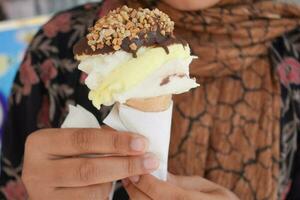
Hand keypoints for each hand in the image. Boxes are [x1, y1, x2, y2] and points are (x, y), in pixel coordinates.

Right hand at [22, 128, 158, 199]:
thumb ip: (98, 138)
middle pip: (88, 169)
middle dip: (125, 164)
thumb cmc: (67, 153)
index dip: (115, 141)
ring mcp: (43, 195)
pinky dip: (107, 192)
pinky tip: (113, 183)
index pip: (83, 139)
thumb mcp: (75, 141)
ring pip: (92, 190)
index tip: (142, 142)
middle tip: (150, 160)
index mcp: (41, 143)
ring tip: (129, 170)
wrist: (46, 178)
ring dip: (117, 180)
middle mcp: (36, 171)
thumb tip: (135, 141)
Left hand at [123, 174, 238, 199]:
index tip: (136, 169)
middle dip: (135, 189)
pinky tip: (142, 196)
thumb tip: (160, 174)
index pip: (163, 193)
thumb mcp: (210, 189)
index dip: (146, 181)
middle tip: (129, 175)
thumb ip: (183, 183)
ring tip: (132, 185)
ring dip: (135, 198)